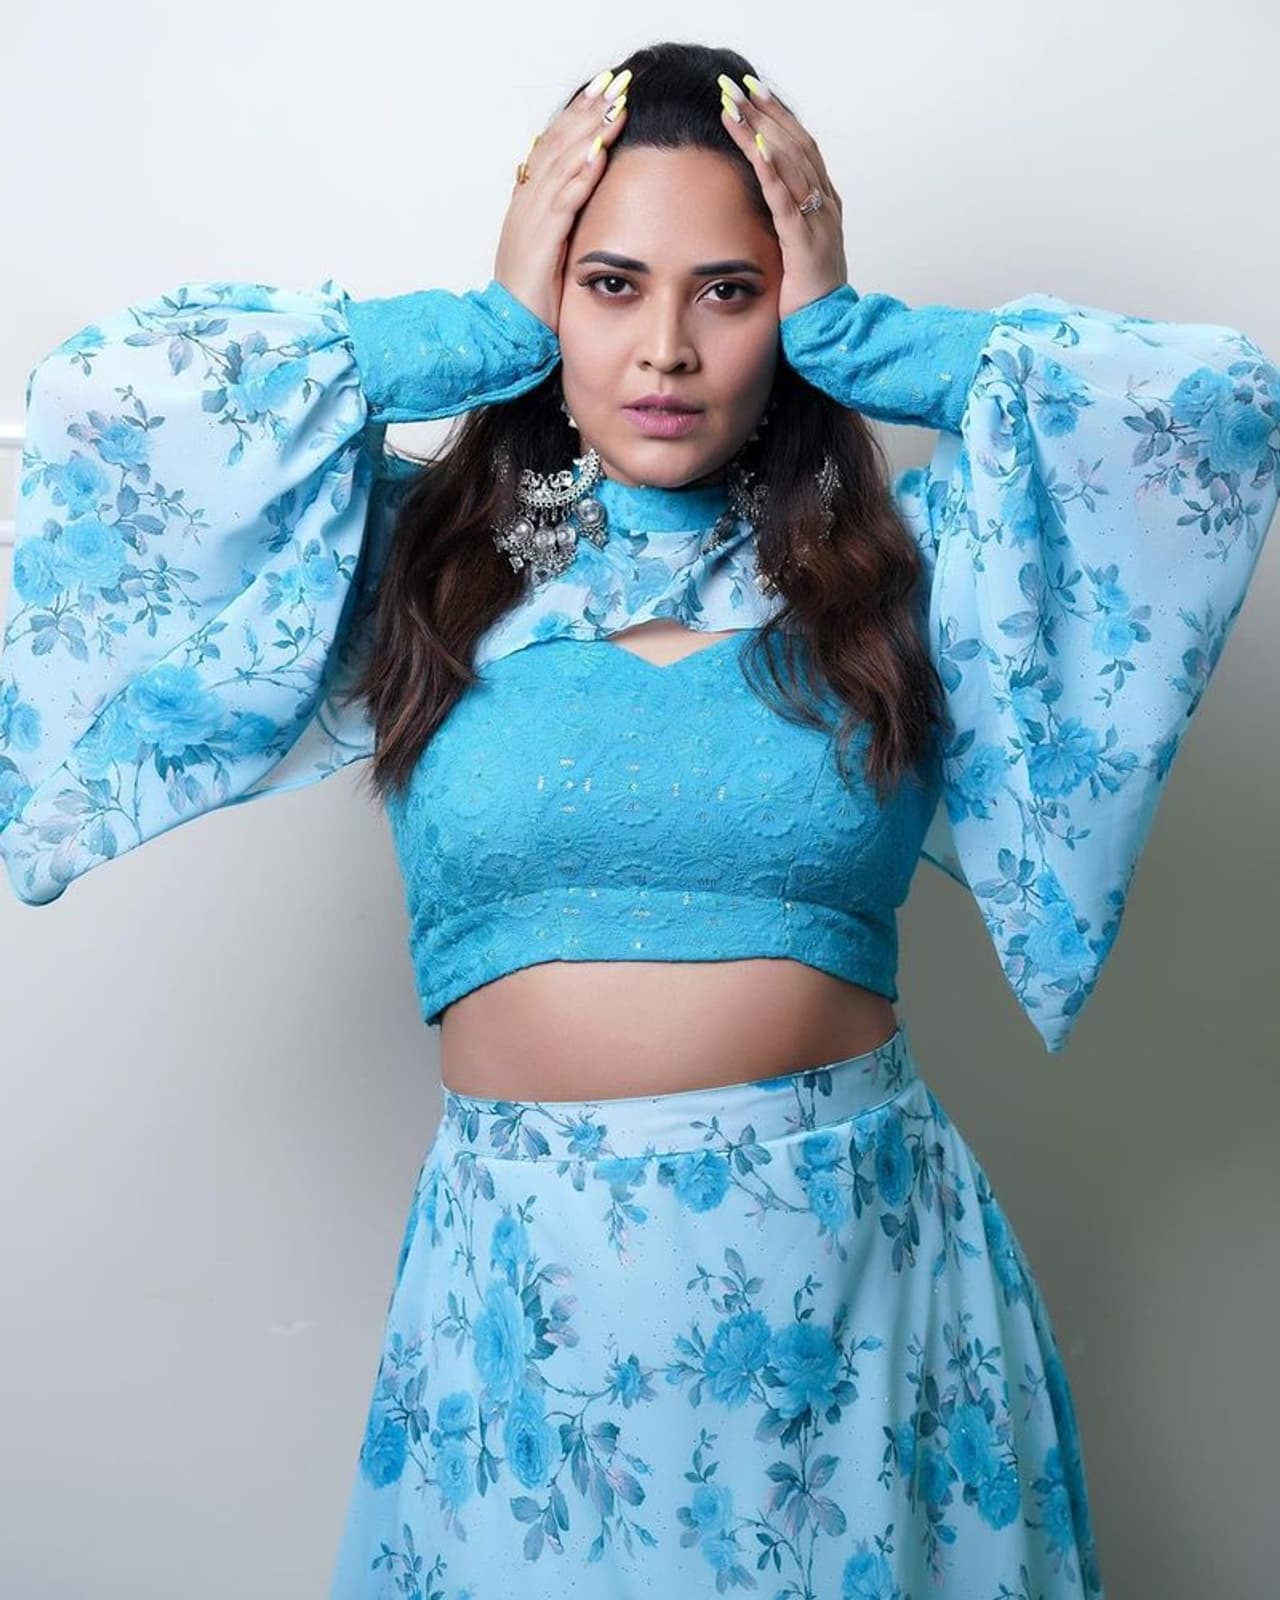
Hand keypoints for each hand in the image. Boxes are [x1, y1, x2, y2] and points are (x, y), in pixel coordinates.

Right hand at [493, 67, 631, 333]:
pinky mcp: (540, 243)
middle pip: (556, 145)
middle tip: (614, 84)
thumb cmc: (532, 294)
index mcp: (527, 202)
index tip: (602, 92)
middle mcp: (526, 203)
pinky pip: (562, 203)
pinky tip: (599, 155)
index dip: (576, 117)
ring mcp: (530, 221)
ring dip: (588, 134)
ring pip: (560, 165)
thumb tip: (587, 194)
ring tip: (614, 107)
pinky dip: (580, 176)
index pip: (552, 146)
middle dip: (586, 113)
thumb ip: (562, 218)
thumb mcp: (550, 247)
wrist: (508, 329)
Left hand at [716, 76, 847, 321]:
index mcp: (824, 202)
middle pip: (795, 145)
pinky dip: (771, 172)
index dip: (777, 116)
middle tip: (737, 86)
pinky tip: (754, 149)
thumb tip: (759, 197)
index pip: (800, 146)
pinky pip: (787, 201)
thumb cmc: (808, 293)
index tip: (753, 91)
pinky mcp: (805, 245)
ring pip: (791, 164)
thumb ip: (785, 217)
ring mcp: (819, 222)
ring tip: (735, 106)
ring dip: (761, 132)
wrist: (829, 330)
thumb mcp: (795, 245)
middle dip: (765, 113)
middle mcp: (825, 204)